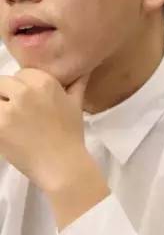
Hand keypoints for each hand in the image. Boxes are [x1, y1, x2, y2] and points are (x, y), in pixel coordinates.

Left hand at [0, 69, 107, 227]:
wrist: (62, 165)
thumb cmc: (70, 135)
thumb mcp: (77, 105)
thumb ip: (77, 84)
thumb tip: (84, 69)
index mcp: (46, 83)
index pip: (21, 74)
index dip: (22, 88)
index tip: (28, 103)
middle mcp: (27, 91)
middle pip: (3, 83)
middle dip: (7, 96)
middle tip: (17, 115)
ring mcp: (10, 108)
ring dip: (1, 107)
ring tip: (11, 122)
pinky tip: (7, 131)